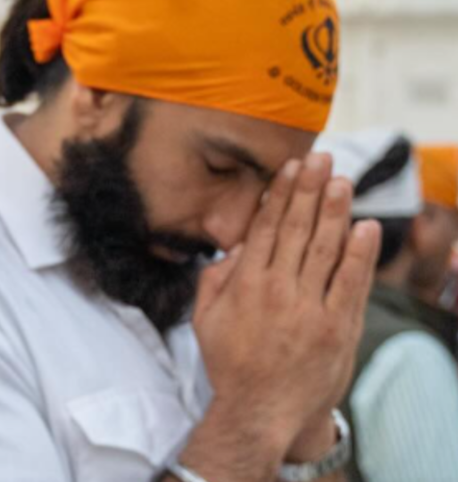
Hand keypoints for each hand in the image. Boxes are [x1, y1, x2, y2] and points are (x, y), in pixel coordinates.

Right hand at [181, 153, 378, 480]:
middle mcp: (277, 290)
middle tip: (322, 158)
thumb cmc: (230, 364)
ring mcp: (309, 309)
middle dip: (311, 190)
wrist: (260, 410)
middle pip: (298, 229)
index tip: (291, 168)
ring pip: (325, 249)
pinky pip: (350, 283)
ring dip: (335, 211)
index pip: (267, 228)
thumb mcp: (205, 319)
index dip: (281, 195)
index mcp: (245, 284)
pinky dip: (359, 254)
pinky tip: (365, 227)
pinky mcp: (336, 328)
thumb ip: (215, 279)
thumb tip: (237, 246)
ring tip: (343, 181)